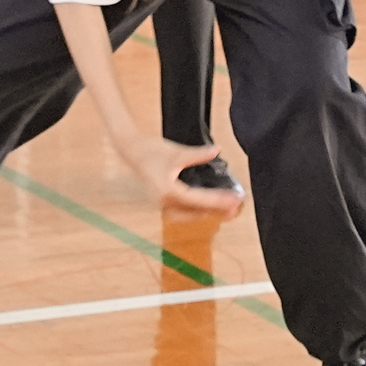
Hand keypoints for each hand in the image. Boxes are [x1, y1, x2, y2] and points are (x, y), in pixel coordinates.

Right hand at [117, 131, 246, 216]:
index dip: (220, 200)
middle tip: (235, 206)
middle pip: (196, 213)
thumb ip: (198, 154)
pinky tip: (205, 204)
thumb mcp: (177, 152)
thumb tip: (217, 151)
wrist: (131, 150)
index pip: (200, 200)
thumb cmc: (150, 150)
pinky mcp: (161, 202)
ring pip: (189, 215)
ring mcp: (161, 204)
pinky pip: (182, 212)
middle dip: (216, 210)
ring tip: (224, 207)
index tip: (235, 200)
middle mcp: (165, 203)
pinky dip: (195, 210)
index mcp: (169, 191)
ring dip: (207, 212)